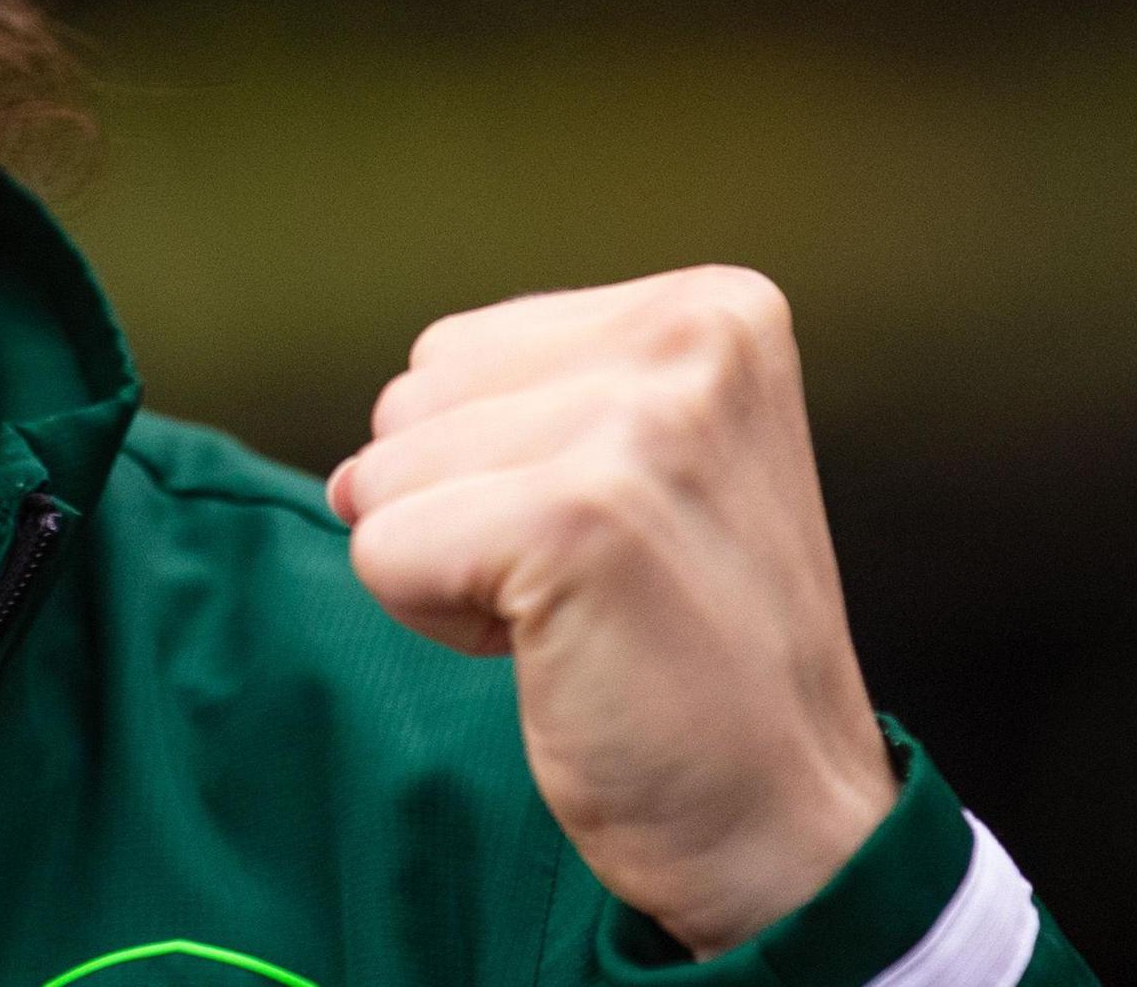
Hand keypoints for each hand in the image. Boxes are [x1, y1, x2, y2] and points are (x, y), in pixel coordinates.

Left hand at [329, 266, 895, 957]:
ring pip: (384, 474)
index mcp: (714, 307)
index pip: (454, 353)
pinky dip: (437, 619)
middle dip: (464, 508)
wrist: (788, 828)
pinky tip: (555, 654)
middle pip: (411, 401)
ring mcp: (642, 422)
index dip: (496, 468)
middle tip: (600, 592)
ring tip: (587, 620)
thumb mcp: (639, 471)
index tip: (617, 543)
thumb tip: (347, 473)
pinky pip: (381, 547)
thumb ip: (505, 413)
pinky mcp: (579, 516)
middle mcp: (691, 337)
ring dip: (453, 569)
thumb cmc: (690, 658)